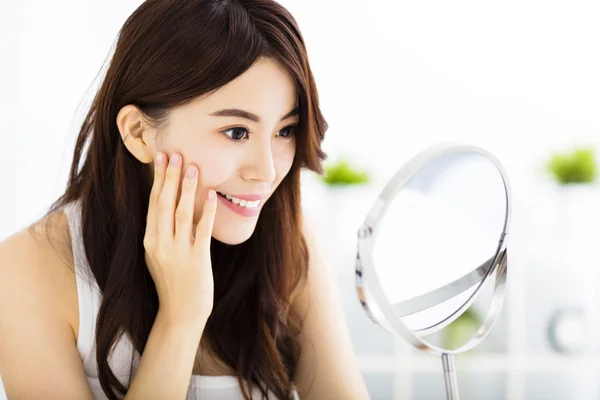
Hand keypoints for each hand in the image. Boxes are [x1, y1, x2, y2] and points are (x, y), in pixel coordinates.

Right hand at [143, 151, 216, 327]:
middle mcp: (160, 244)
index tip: (161, 159)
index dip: (158, 179)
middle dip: (169, 177)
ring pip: (180, 213)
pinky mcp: (196, 258)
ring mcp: (177, 251)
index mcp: (150, 241)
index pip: (152, 203)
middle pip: (163, 203)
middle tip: (174, 153)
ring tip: (192, 167)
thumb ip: (161, 233)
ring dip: (187, 188)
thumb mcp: (159, 256)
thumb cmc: (173, 283)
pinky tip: (211, 195)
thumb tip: (168, 205)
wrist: (181, 313)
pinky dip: (205, 211)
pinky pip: (201, 230)